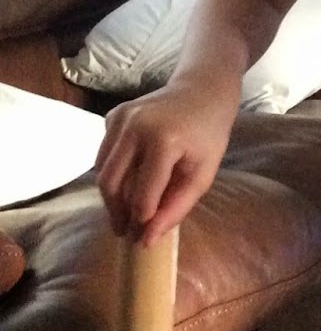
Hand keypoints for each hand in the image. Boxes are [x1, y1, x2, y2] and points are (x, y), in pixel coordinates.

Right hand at [95, 79, 238, 246]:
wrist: (202, 90)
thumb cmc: (208, 134)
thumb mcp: (203, 173)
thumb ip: (176, 207)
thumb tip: (147, 239)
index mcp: (164, 140)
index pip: (142, 193)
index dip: (140, 221)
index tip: (141, 240)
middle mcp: (135, 126)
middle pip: (111, 183)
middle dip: (116, 213)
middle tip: (125, 232)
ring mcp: (119, 118)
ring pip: (102, 171)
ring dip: (111, 197)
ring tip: (125, 213)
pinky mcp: (112, 116)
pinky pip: (104, 154)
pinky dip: (112, 173)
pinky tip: (129, 180)